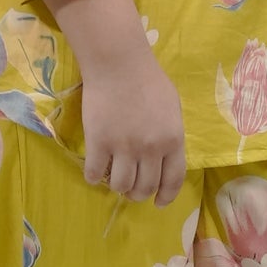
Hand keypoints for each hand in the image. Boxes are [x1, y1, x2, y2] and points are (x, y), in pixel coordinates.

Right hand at [80, 49, 187, 203]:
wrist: (118, 63)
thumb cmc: (148, 80)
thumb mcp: (172, 108)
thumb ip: (171, 135)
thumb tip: (165, 157)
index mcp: (172, 140)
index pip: (172, 180)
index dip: (166, 196)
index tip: (158, 203)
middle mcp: (150, 149)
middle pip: (145, 187)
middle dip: (138, 194)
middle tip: (131, 189)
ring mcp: (123, 147)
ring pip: (121, 185)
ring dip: (117, 187)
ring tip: (113, 179)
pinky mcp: (99, 142)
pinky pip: (95, 173)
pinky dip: (94, 177)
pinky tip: (94, 171)